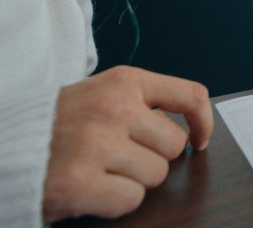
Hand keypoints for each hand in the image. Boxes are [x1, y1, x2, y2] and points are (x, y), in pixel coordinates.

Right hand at [42, 66, 212, 221]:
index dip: (203, 122)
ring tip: (100, 170)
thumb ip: (141, 103)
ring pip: (156, 175)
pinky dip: (115, 201)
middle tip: (119, 157)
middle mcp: (114, 108)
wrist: (5, 145)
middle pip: (174, 145)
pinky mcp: (80, 182)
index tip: (200, 139)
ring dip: (133, 180)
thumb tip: (190, 127)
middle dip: (153, 158)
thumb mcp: (100, 95)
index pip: (190, 95)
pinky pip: (131, 199)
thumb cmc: (57, 125)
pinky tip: (91, 188)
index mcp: (123, 82)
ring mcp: (97, 144)